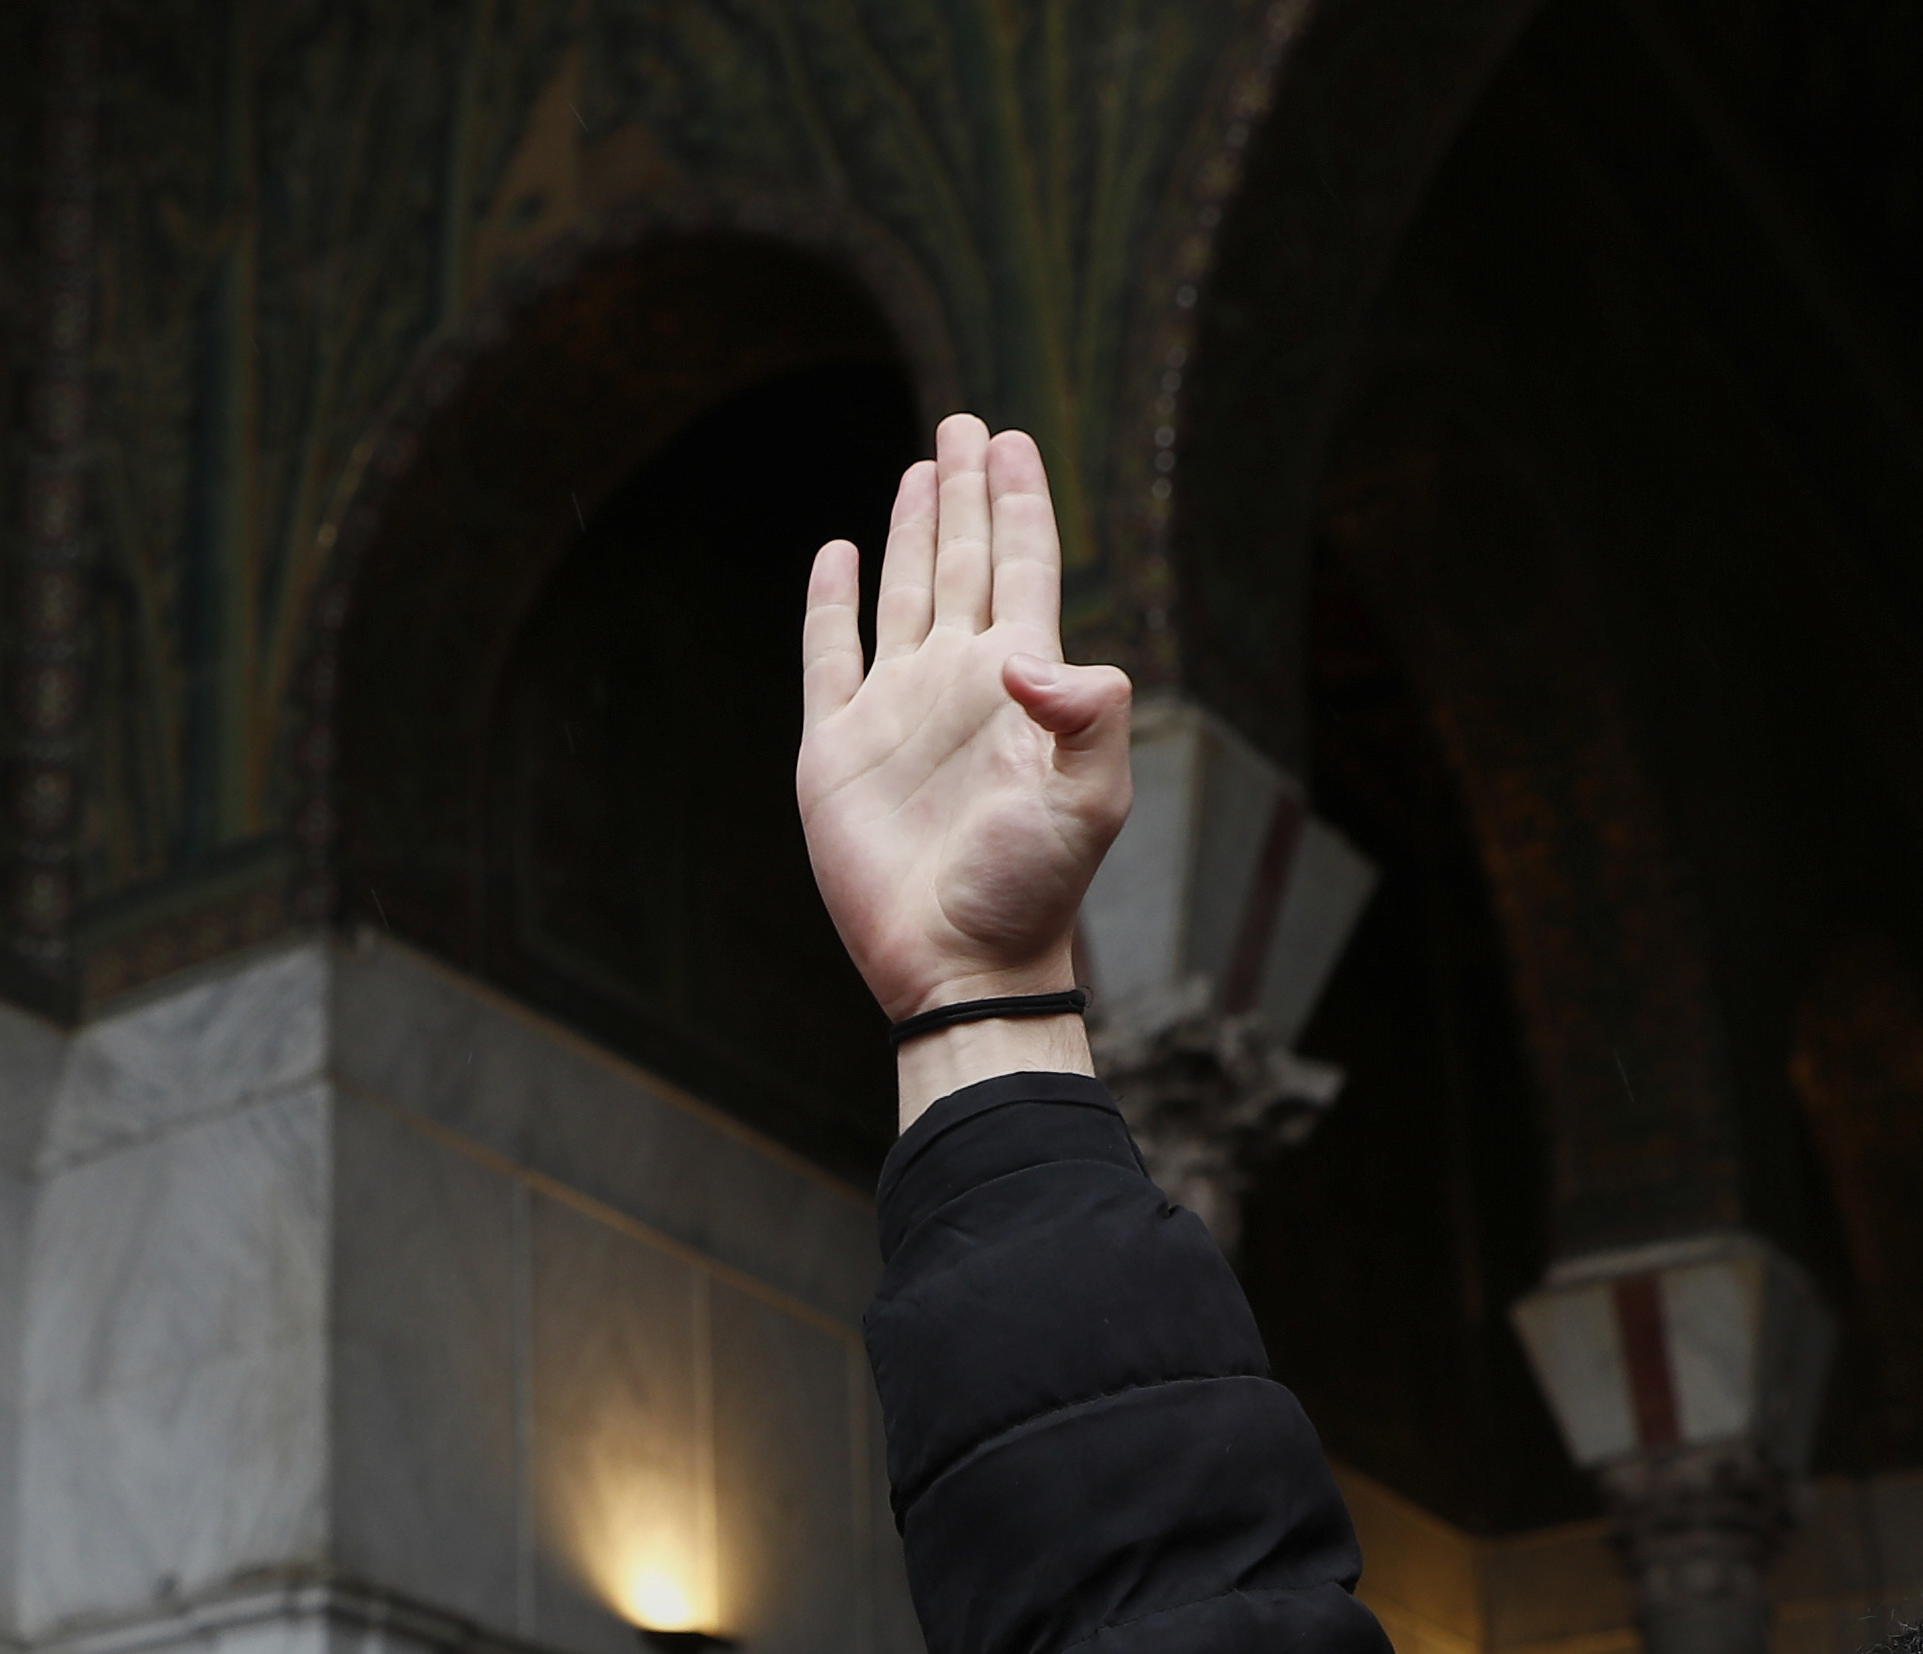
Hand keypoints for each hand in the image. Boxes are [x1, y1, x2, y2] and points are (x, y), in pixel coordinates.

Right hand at [797, 416, 1131, 1101]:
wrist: (960, 962)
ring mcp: (897, 710)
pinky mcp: (837, 748)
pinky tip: (837, 556)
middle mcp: (959, 680)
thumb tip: (1027, 655)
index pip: (1025, 565)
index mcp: (1022, 680)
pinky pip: (830, 655)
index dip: (1020, 500)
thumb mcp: (1092, 800)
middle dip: (967, 490)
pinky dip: (831, 603)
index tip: (1014, 439)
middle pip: (966, 559)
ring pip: (904, 591)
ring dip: (912, 530)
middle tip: (966, 423)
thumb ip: (1088, 713)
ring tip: (920, 468)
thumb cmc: (1033, 889)